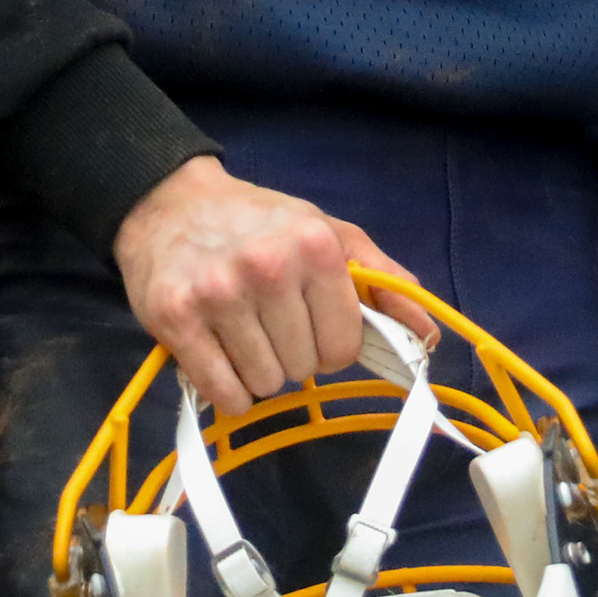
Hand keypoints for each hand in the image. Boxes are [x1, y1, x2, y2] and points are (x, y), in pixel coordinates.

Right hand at [111, 156, 425, 419]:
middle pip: (303, 368)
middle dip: (292, 355)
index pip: (345, 344)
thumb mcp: (326, 233)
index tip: (310, 323)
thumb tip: (428, 334)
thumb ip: (382, 281)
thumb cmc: (258, 222)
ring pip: (264, 385)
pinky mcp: (175, 318)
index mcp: (314, 246)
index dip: (331, 344)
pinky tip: (218, 352)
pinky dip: (226, 389)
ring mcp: (218, 294)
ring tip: (240, 331)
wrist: (169, 202)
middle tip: (268, 321)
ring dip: (257, 372)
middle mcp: (268, 267)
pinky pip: (223, 395)